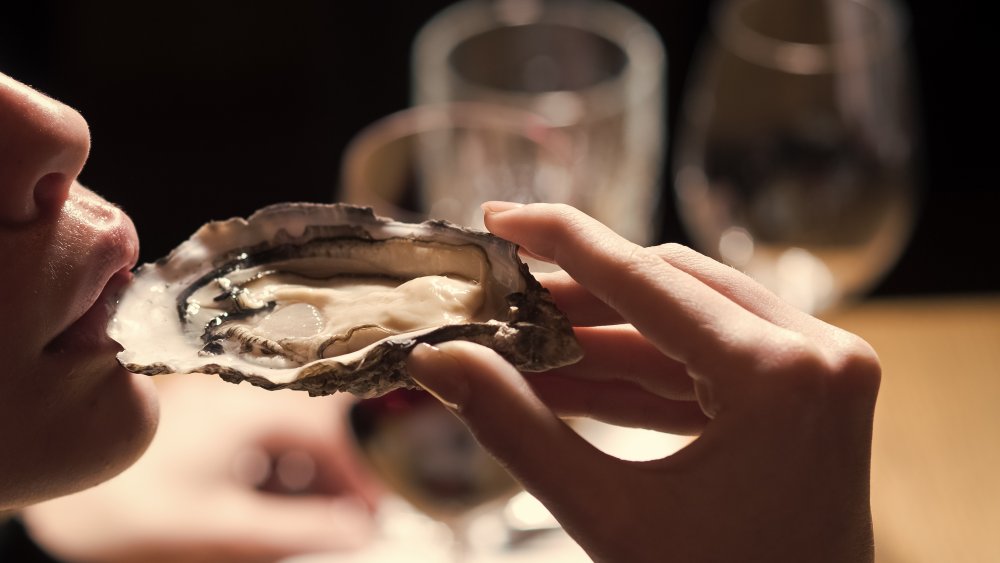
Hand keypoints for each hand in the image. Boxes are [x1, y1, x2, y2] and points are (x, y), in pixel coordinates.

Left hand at [22, 375, 379, 562]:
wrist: (68, 505)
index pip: (332, 428)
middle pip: (318, 421)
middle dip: (342, 464)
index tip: (375, 507)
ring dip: (314, 468)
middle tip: (354, 510)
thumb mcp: (226, 527)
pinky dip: (283, 465)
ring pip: (292, 428)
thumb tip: (359, 529)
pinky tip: (279, 498)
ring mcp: (222, 404)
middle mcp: (240, 394)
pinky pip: (263, 435)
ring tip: (320, 511)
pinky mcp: (207, 421)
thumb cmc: (135, 510)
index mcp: (251, 408)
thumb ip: (299, 528)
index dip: (362, 469)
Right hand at [406, 203, 879, 562]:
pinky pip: (710, 363)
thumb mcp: (609, 518)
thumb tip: (441, 362)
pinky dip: (641, 373)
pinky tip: (571, 377)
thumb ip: (518, 429)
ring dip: (603, 335)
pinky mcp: (809, 394)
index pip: (647, 281)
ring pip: (688, 320)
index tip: (503, 218)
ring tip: (523, 341)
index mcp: (782, 378)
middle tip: (500, 297)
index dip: (563, 242)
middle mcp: (819, 356)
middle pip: (669, 289)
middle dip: (575, 297)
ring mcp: (823, 373)